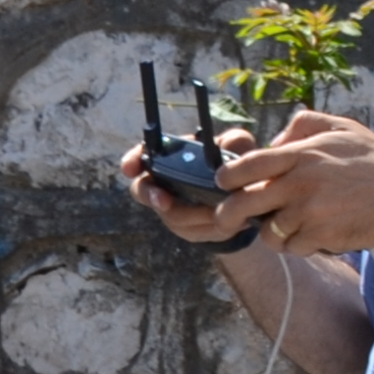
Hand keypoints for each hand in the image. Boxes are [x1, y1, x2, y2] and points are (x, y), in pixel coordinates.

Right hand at [122, 129, 261, 249]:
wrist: (243, 196)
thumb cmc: (233, 163)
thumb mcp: (237, 147)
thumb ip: (234, 142)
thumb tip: (228, 146)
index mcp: (169, 157)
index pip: (140, 157)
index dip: (131, 161)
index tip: (130, 168)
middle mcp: (163, 184)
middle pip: (143, 192)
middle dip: (152, 196)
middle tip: (164, 201)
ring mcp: (172, 211)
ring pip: (175, 217)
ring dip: (196, 214)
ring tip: (221, 209)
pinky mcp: (189, 231)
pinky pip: (197, 232)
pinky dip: (214, 227)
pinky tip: (233, 221)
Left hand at [208, 110, 373, 258]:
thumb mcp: (341, 127)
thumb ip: (303, 125)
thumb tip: (273, 141)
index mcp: (301, 154)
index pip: (245, 165)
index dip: (226, 177)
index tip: (223, 182)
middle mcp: (299, 183)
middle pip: (241, 205)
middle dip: (228, 216)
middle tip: (229, 219)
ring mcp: (309, 212)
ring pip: (267, 232)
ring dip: (275, 232)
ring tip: (295, 223)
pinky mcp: (320, 236)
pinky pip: (293, 247)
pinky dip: (299, 245)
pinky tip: (317, 233)